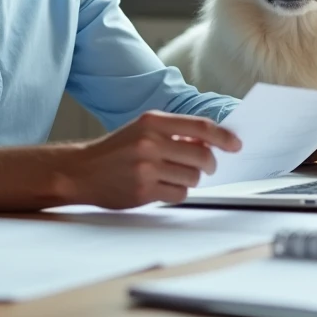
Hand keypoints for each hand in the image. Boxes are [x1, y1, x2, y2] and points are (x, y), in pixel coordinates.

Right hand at [60, 111, 241, 208]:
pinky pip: (179, 195)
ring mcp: (147, 168)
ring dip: (190, 179)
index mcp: (152, 121)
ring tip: (174, 175)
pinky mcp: (144, 191)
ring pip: (193, 178)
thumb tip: (212, 141)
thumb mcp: (142, 130)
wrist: (81, 171)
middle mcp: (150, 142)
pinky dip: (177, 193)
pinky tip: (163, 187)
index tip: (235, 144)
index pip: (200, 127)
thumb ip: (174, 132)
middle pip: (202, 155)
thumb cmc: (116, 150)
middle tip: (205, 166)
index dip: (223, 137)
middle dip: (209, 164)